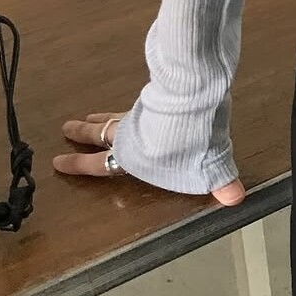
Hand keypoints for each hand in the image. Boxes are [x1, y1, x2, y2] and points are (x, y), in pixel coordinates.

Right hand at [53, 112, 245, 205]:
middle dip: (84, 134)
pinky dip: (124, 106)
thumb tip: (236, 199)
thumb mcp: (208, 164)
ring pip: (114, 116)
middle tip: (66, 128)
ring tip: (86, 117)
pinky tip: (129, 103)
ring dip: (99, 118)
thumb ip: (220, 181)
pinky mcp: (153, 96)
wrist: (189, 99)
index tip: (58, 161)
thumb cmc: (190, 139)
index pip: (102, 165)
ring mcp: (141, 112)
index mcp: (135, 156)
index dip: (80, 164)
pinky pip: (134, 104)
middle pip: (101, 135)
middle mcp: (132, 135)